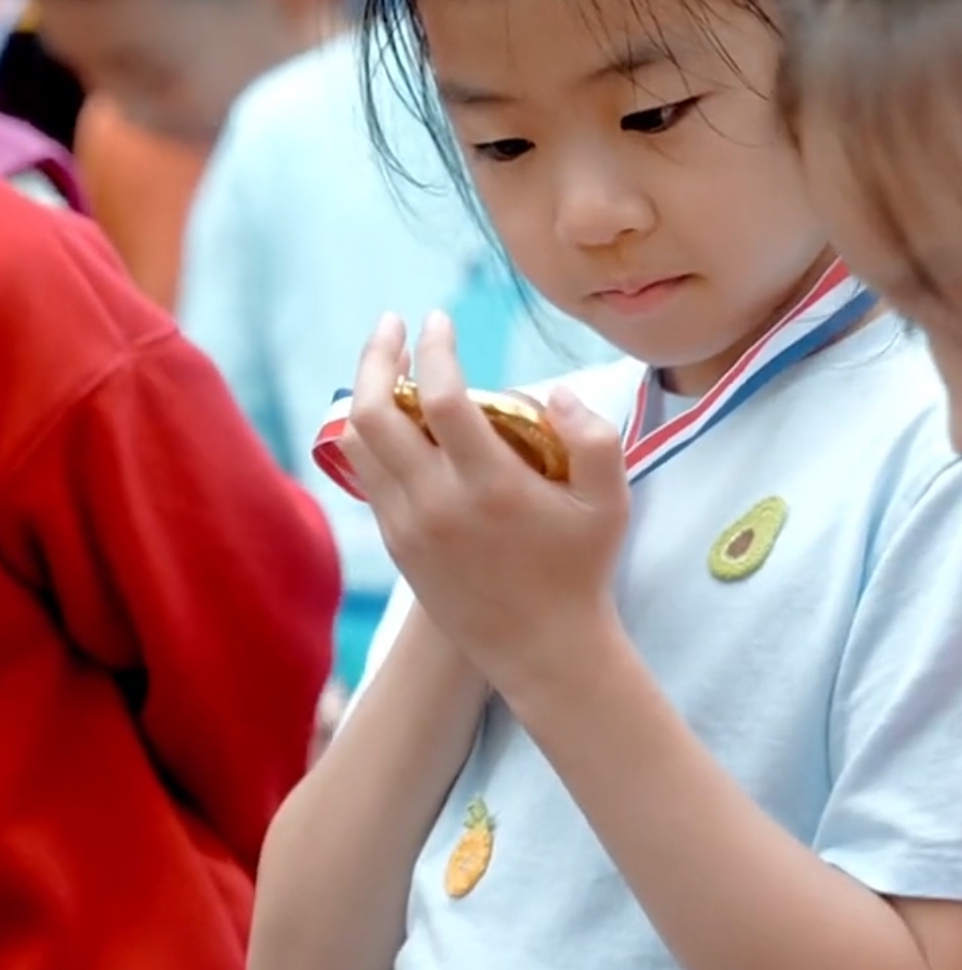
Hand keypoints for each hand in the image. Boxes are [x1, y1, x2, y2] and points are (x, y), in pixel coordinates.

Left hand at [344, 310, 629, 693]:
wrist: (542, 651)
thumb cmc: (581, 570)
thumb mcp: (610, 502)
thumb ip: (594, 437)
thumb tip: (552, 392)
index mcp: (489, 486)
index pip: (439, 398)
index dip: (434, 348)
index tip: (439, 318)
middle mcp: (436, 504)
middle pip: (375, 412)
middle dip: (378, 356)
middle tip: (393, 325)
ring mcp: (408, 526)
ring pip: (359, 443)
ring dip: (367, 393)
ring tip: (390, 365)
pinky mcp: (396, 545)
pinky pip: (367, 476)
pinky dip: (370, 436)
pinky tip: (391, 416)